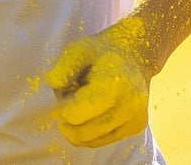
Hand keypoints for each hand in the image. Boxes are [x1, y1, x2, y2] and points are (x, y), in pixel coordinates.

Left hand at [45, 20, 152, 147]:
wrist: (135, 55)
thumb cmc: (101, 51)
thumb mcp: (78, 50)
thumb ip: (63, 68)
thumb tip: (54, 86)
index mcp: (113, 86)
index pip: (76, 115)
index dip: (62, 108)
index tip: (64, 94)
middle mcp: (128, 108)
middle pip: (82, 133)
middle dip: (68, 122)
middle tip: (69, 102)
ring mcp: (134, 121)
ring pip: (92, 141)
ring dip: (79, 128)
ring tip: (82, 106)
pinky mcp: (136, 128)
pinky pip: (104, 140)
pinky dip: (92, 132)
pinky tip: (94, 113)